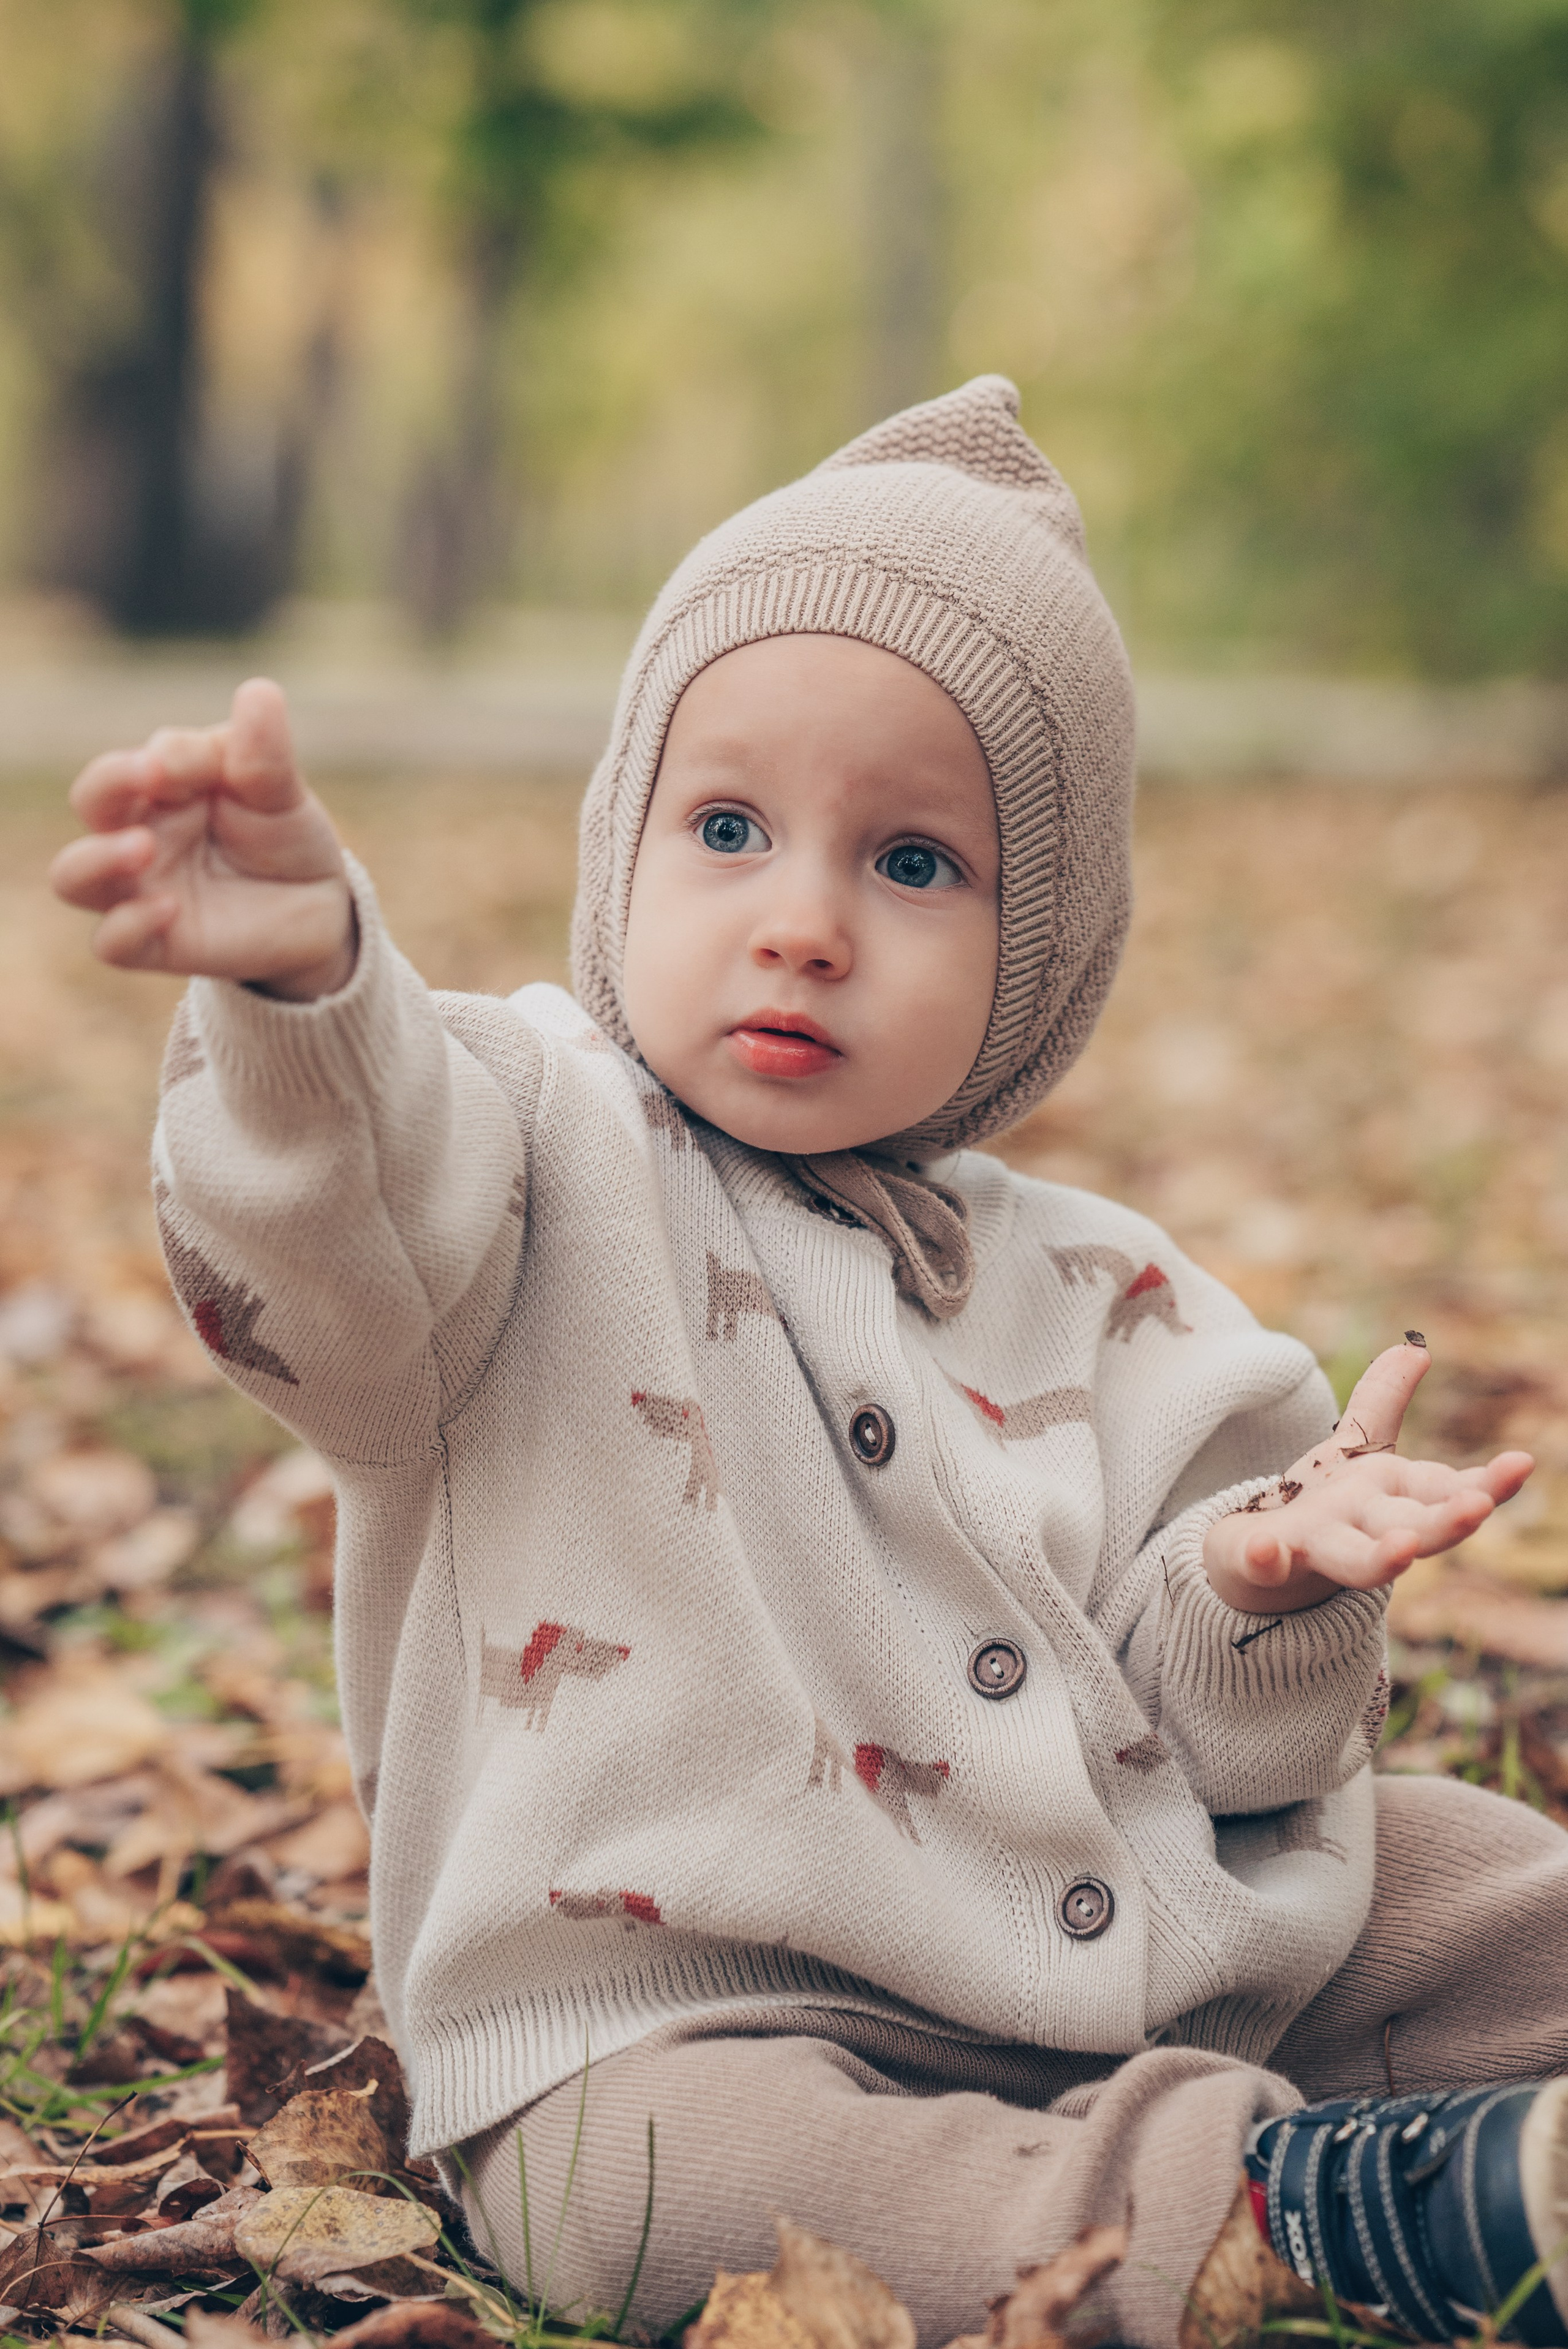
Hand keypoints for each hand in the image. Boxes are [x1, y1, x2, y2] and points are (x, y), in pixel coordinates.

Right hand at [49, 678, 354, 998]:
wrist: (318, 906)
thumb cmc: (284, 835)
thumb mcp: (283, 792)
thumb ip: (264, 753)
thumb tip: (259, 692)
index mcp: (162, 783)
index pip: (143, 760)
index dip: (171, 756)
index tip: (213, 761)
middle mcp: (138, 831)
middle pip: (90, 802)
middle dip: (110, 784)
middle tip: (148, 775)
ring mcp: (140, 888)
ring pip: (75, 875)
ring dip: (98, 858)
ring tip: (142, 848)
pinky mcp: (156, 943)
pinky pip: (112, 942)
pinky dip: (128, 925)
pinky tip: (169, 909)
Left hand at [1203, 1336, 1532, 1613]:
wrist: (1261, 1558)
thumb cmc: (1328, 1504)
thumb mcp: (1356, 1448)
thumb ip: (1381, 1401)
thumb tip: (1415, 1349)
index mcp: (1394, 1497)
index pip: (1448, 1490)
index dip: (1488, 1482)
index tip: (1520, 1463)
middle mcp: (1365, 1527)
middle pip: (1417, 1527)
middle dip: (1449, 1521)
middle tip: (1478, 1507)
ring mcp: (1318, 1546)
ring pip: (1357, 1560)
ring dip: (1383, 1557)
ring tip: (1403, 1549)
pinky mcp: (1266, 1561)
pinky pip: (1267, 1565)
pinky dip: (1266, 1560)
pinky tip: (1263, 1550)